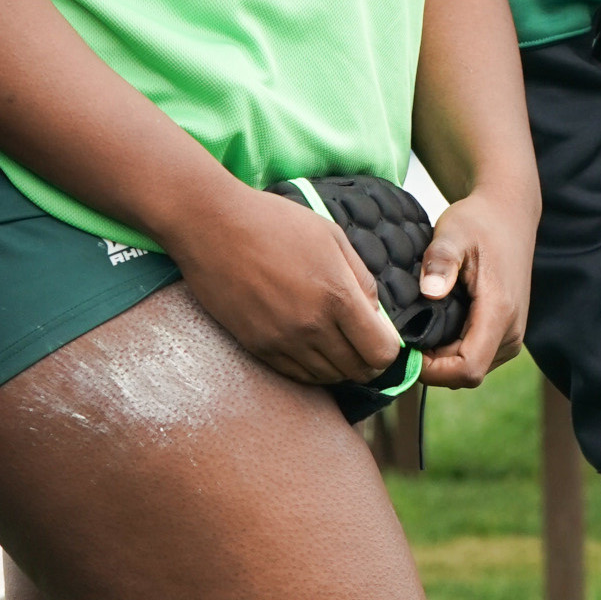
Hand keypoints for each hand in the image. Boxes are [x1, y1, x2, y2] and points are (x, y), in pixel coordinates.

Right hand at [166, 184, 405, 386]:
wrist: (212, 225)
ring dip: (338, 364)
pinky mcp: (257, 347)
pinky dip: (310, 367)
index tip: (381, 335)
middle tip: (359, 339)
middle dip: (366, 360)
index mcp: (336, 295)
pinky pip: (297, 375)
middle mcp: (312, 326)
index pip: (381, 353)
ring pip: (328, 378)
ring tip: (332, 339)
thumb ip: (361, 277)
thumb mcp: (330, 235)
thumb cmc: (273, 222)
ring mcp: (282, 341)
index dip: (388, 348)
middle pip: (358, 371)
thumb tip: (375, 313)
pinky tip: (307, 343)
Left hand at [417, 190, 532, 388]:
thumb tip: (429, 293)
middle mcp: (511, 332)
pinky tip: (431, 325)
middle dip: (431, 366)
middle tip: (399, 338)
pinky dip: (450, 350)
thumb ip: (441, 261)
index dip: (432, 371)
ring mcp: (510, 336)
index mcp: (500, 312)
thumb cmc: (479, 222)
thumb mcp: (454, 232)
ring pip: (469, 369)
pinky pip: (474, 356)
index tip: (403, 351)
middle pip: (466, 374)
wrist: (509, 215)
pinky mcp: (505, 333)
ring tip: (413, 329)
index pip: (468, 369)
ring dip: (440, 359)